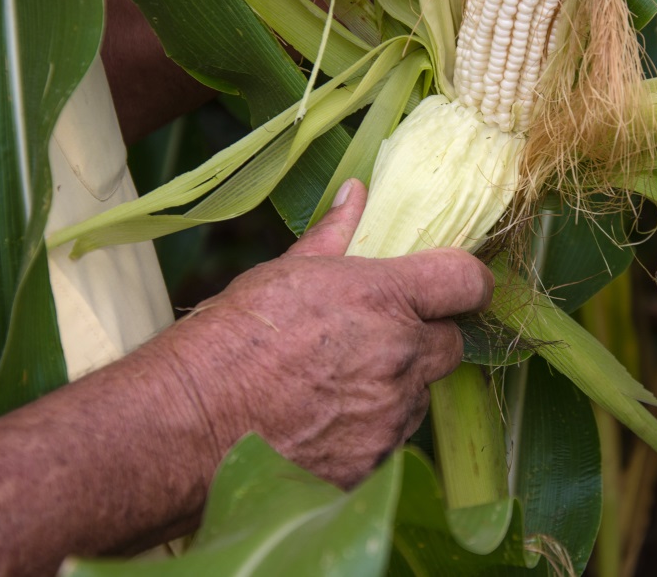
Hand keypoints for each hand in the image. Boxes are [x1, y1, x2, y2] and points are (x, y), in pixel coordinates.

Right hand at [147, 178, 491, 486]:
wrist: (189, 426)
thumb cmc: (229, 341)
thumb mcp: (283, 274)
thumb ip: (334, 236)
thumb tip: (356, 193)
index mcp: (382, 298)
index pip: (467, 282)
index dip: (467, 283)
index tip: (455, 287)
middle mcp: (399, 357)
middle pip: (451, 345)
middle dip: (424, 339)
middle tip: (375, 340)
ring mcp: (390, 417)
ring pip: (419, 397)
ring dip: (395, 389)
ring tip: (333, 386)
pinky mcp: (375, 464)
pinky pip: (391, 441)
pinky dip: (369, 432)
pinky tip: (322, 424)